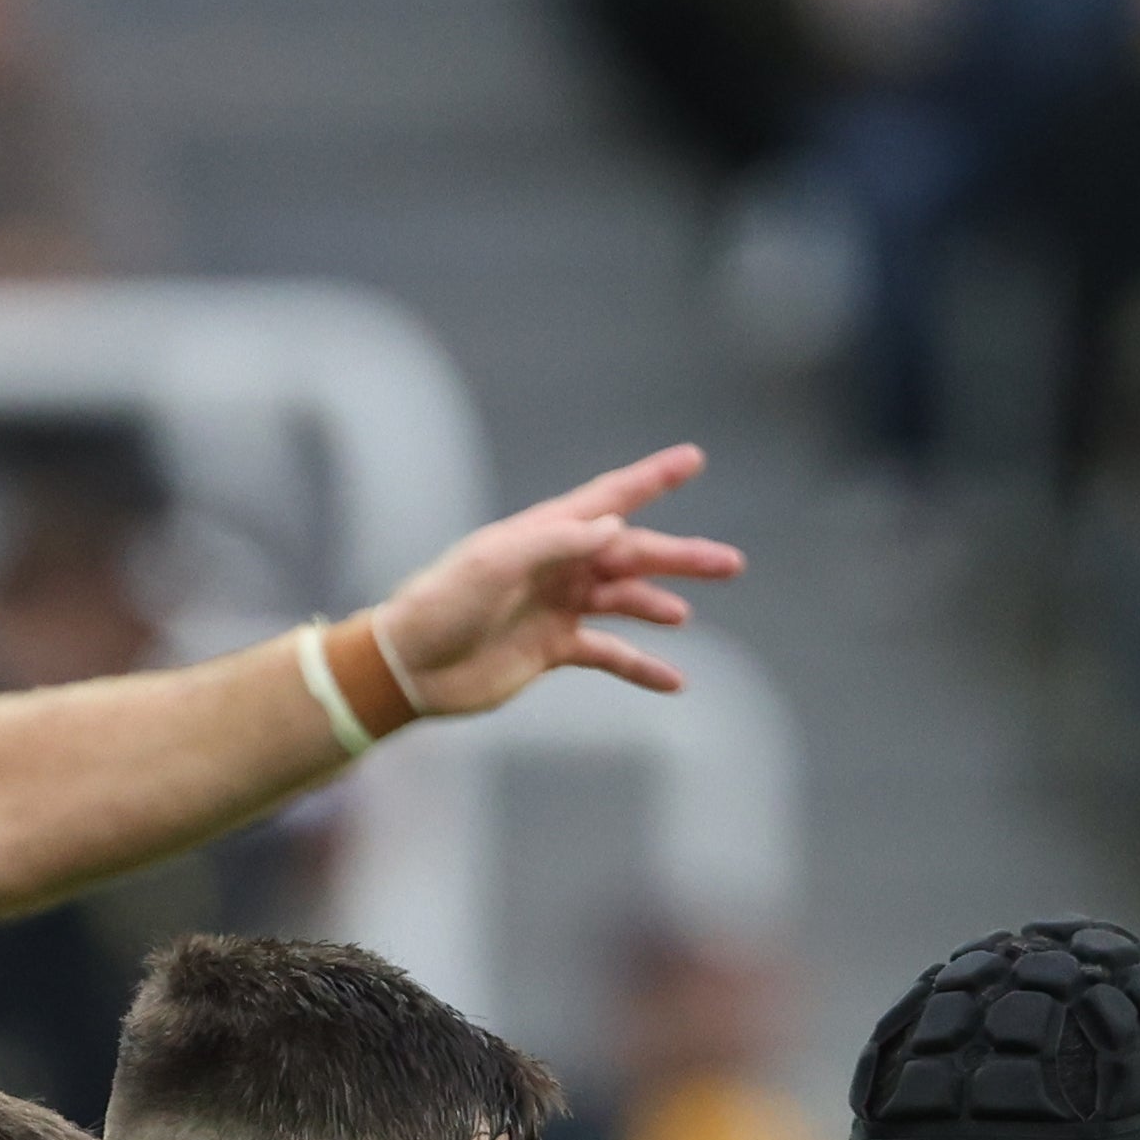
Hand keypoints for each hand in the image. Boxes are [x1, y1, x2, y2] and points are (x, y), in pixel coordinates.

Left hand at [372, 445, 741, 712]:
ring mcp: (558, 606)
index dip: (653, 479)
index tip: (693, 459)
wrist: (409, 666)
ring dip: (659, 604)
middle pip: (633, 553)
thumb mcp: (494, 564)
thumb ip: (556, 542)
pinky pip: (609, 655)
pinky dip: (640, 665)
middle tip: (730, 562)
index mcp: (545, 533)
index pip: (610, 498)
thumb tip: (616, 526)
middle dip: (680, 556)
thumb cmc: (442, 603)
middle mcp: (558, 565)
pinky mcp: (554, 649)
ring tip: (685, 616)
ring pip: (625, 599)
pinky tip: (673, 680)